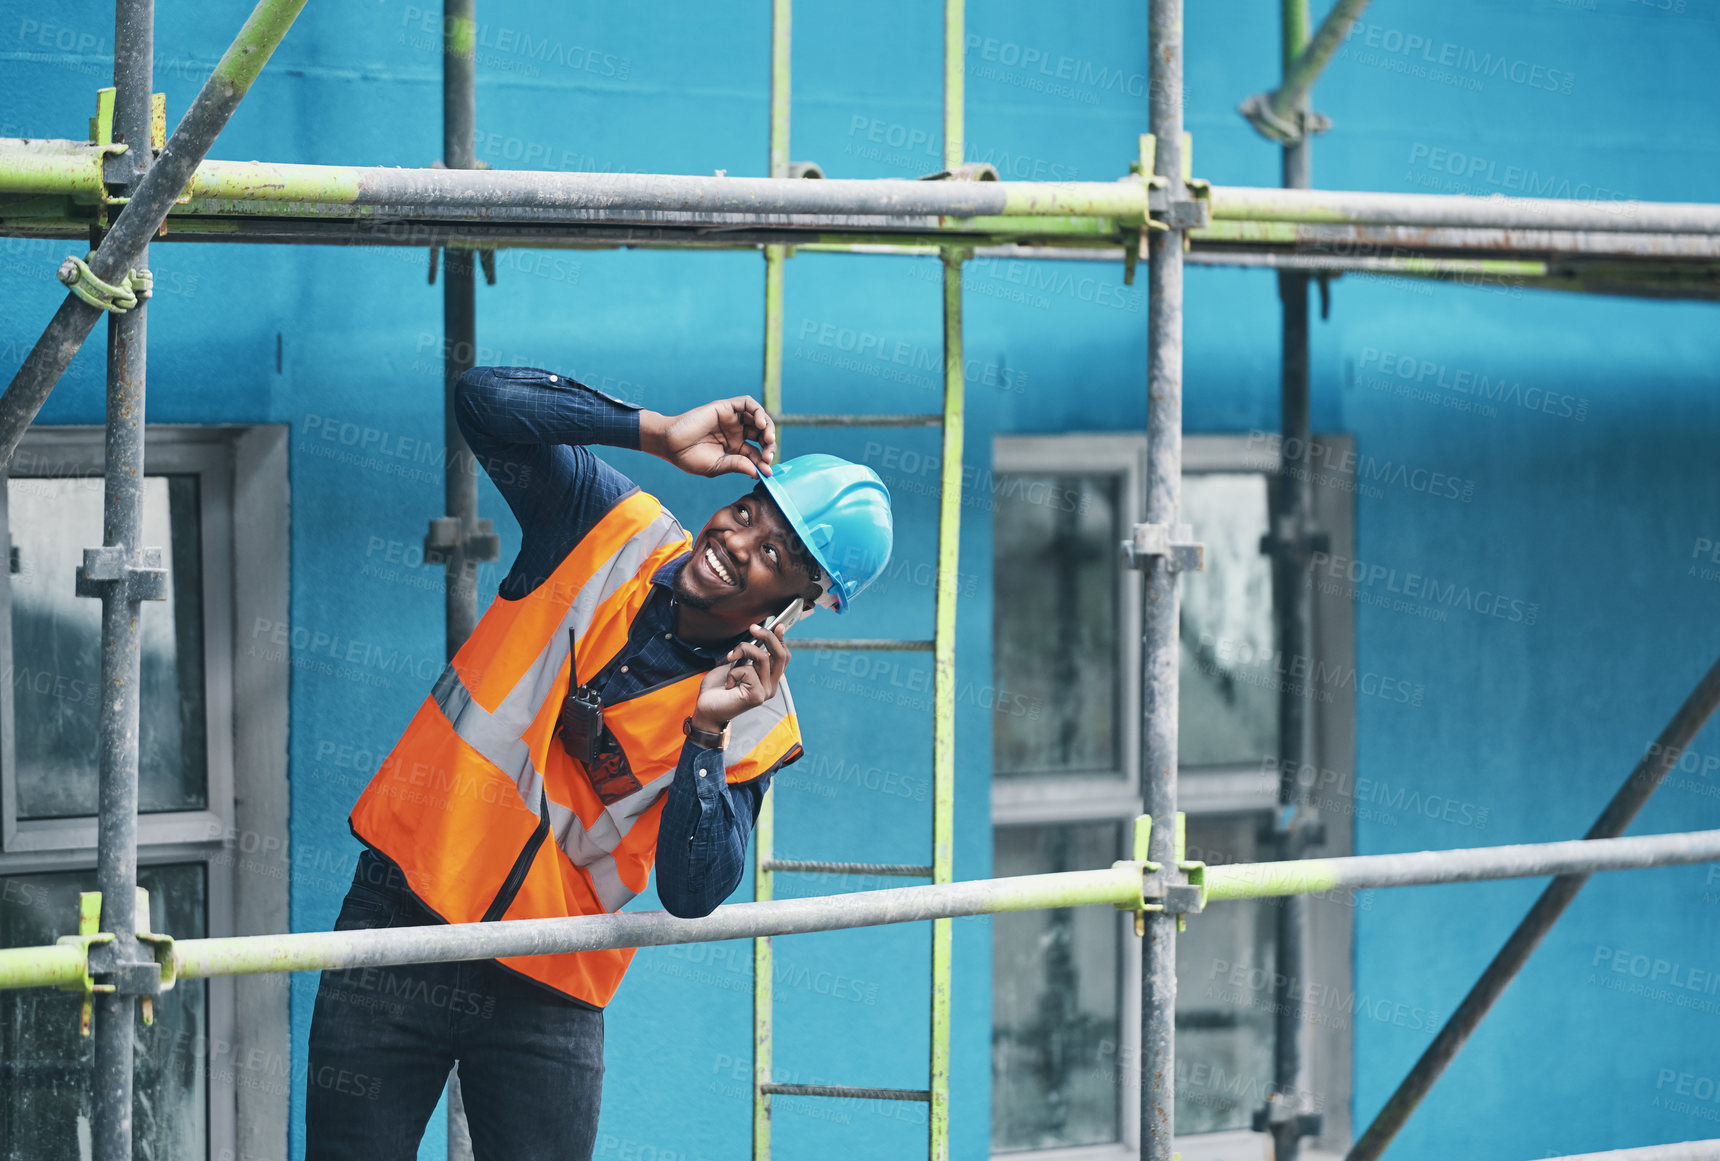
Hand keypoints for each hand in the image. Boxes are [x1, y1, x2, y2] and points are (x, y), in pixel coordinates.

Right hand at [642, 396, 776, 479]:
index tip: (767, 471)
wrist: (669, 443)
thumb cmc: (688, 457)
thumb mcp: (717, 466)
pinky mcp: (725, 408)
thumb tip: (758, 472)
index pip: (756, 453)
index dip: (764, 462)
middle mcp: (736, 432)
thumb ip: (737, 466)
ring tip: (767, 439)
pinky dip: (758, 411)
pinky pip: (747, 404)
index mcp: (735, 447)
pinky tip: (760, 424)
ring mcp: (731, 419)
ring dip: (768, 427)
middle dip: (769, 445)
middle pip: (761, 435)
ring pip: (758, 418)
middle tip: (768, 456)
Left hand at [690, 621, 789, 732]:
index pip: (784, 657)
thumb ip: (749, 654)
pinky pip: (748, 671)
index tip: (777, 624)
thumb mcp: (736, 664)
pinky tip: (728, 682)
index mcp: (769, 679)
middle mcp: (771, 686)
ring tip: (730, 657)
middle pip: (780, 655)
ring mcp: (765, 692)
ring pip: (762, 658)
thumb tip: (757, 635)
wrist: (706, 708)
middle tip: (753, 628)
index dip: (781, 640)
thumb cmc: (718, 687)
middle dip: (767, 636)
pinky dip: (733, 671)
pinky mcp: (756, 696)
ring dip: (742, 650)